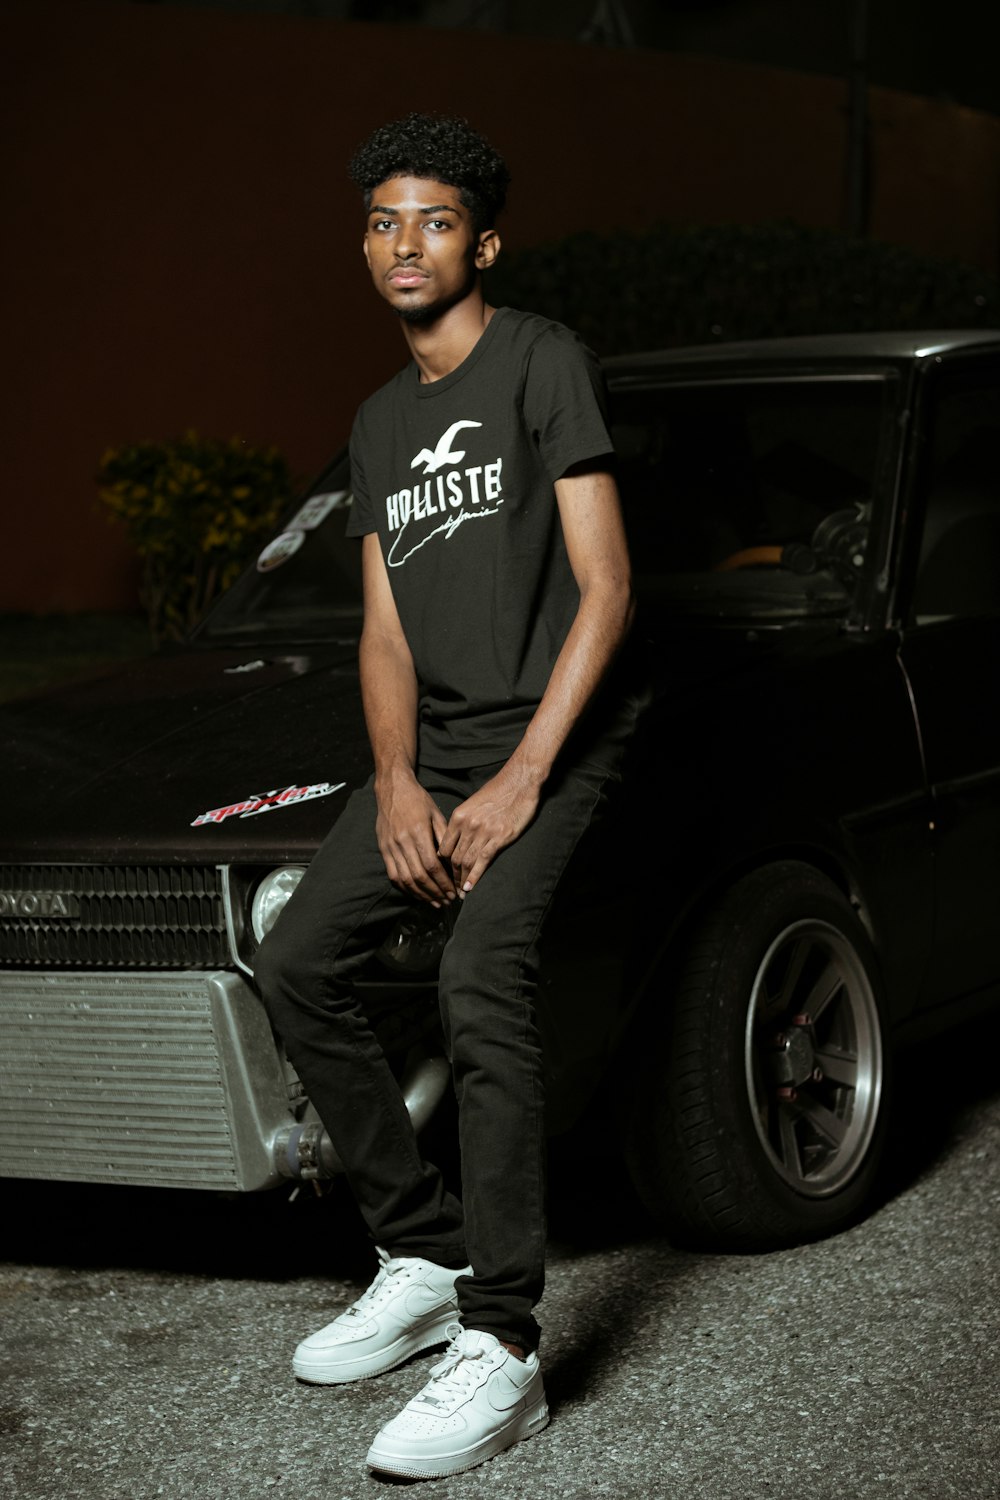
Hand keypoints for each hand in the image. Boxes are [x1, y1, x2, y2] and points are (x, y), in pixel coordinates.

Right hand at [375, 772, 456, 905]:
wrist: (392, 789)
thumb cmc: (418, 800)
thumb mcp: (436, 813)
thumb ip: (443, 837)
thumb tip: (451, 861)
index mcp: (417, 832)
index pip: (431, 865)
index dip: (443, 881)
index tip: (453, 890)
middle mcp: (402, 842)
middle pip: (419, 876)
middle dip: (435, 891)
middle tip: (447, 900)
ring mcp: (390, 847)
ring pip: (405, 879)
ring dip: (421, 894)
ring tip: (435, 902)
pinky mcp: (384, 850)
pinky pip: (393, 875)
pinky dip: (406, 888)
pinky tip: (417, 894)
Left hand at [438, 764, 540, 895]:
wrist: (519, 781)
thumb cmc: (499, 791)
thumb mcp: (473, 803)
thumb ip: (463, 821)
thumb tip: (457, 838)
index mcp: (458, 816)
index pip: (443, 847)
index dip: (443, 865)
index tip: (445, 875)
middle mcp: (467, 825)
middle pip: (452, 858)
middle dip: (450, 877)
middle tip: (451, 889)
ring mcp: (482, 832)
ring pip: (465, 862)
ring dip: (461, 880)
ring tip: (460, 893)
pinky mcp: (499, 837)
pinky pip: (482, 861)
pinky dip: (474, 877)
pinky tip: (470, 887)